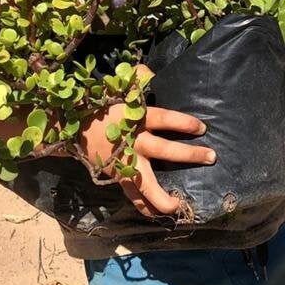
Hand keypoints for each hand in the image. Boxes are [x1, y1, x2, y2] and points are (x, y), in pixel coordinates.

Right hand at [78, 66, 214, 217]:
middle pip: (164, 150)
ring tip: (181, 205)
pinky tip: (162, 214)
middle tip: (211, 157)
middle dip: (189, 154)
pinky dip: (146, 207)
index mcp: (135, 119)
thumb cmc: (103, 110)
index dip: (183, 123)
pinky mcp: (118, 178)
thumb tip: (148, 69)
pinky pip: (133, 197)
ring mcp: (124, 164)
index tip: (202, 128)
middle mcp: (132, 142)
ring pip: (145, 184)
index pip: (164, 118)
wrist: (73, 129)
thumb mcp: (116, 91)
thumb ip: (135, 80)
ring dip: (164, 197)